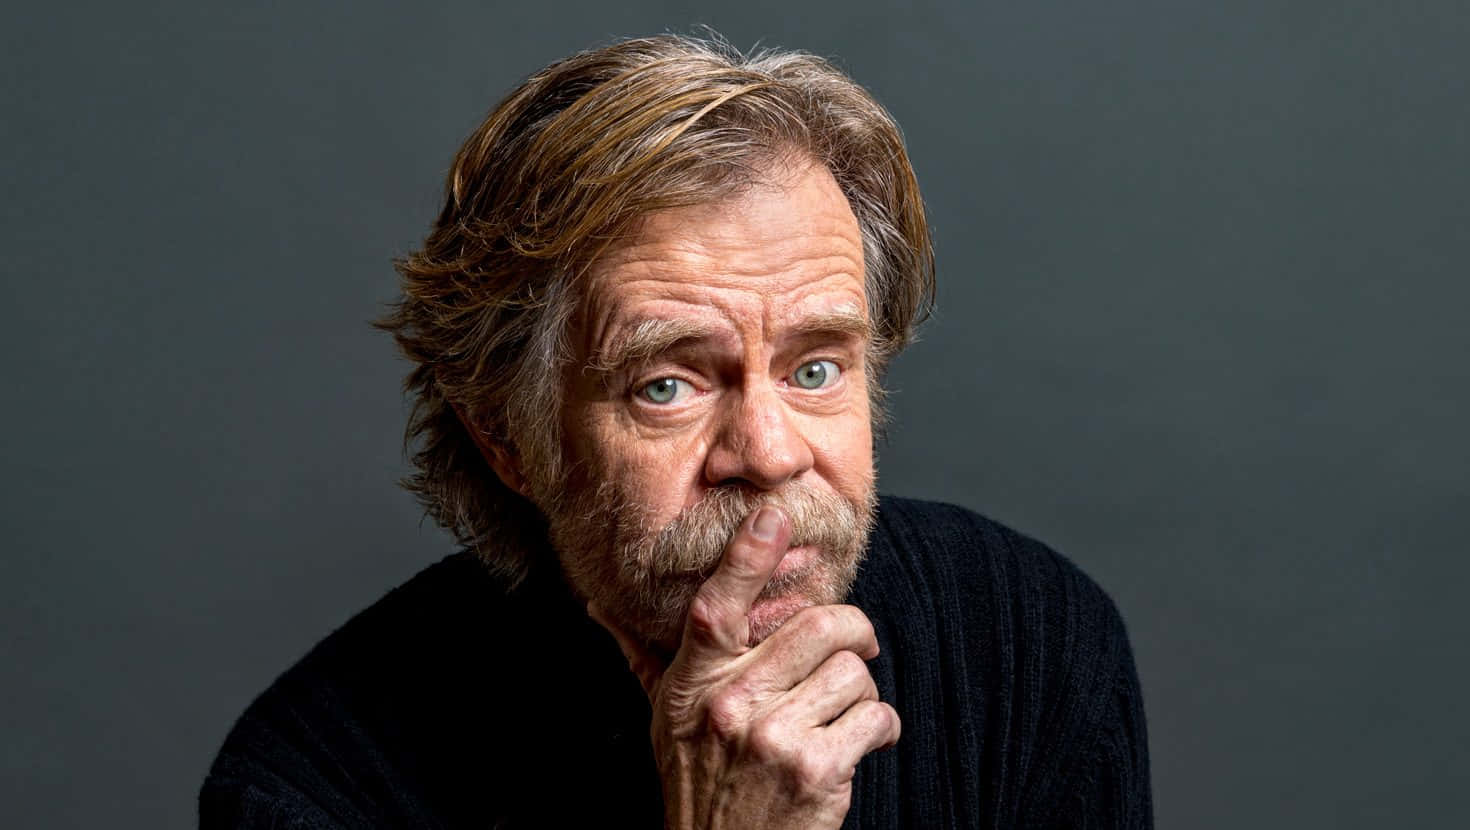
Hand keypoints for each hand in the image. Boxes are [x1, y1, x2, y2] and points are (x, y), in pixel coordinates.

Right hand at [588, 505, 900, 828]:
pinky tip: (857, 744)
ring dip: (861, 692)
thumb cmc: (698, 781)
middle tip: (859, 641)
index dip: (747, 556)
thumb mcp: (665, 717)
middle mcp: (729, 704)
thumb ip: (642, 655)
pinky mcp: (816, 770)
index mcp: (693, 683)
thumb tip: (599, 607)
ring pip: (854, 672)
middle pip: (818, 627)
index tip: (773, 517)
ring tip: (840, 713)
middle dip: (854, 630)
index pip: (717, 606)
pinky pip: (876, 718)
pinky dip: (880, 729)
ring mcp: (772, 738)